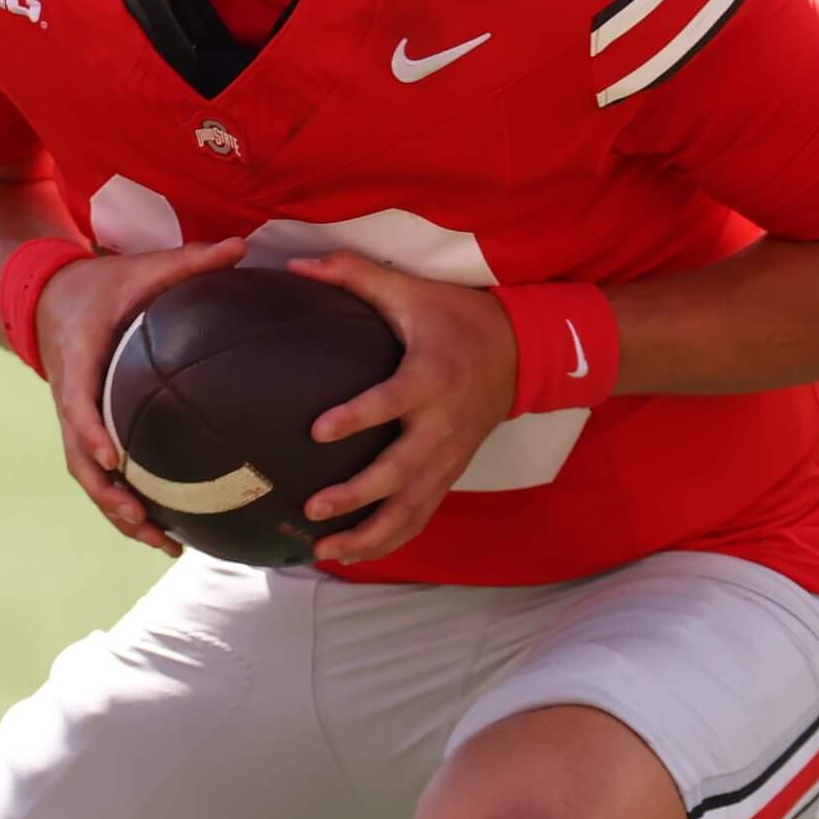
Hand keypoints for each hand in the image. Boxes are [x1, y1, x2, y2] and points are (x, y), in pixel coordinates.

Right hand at [34, 237, 246, 555]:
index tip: (114, 458)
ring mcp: (74, 420)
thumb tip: (242, 247)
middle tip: (142, 520)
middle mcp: (70, 397)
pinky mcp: (86, 432)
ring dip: (118, 513)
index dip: (89, 432)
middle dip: (108, 494)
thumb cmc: (100, 284)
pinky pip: (100, 475)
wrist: (49, 297)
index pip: (77, 402)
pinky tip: (162, 531)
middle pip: (79, 458)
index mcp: (79, 359)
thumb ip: (187, 260)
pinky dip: (124, 504)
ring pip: (88, 477)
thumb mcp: (138, 268)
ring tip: (161, 542)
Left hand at [286, 252, 517, 565]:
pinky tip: (353, 554)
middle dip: (356, 495)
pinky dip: (389, 540)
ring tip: (325, 551)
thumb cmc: (456, 319)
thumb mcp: (410, 291)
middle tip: (312, 508)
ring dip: (369, 535)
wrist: (521, 353)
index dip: (356, 417)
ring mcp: (448, 457)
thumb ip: (353, 275)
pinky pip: (421, 516)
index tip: (317, 430)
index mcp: (430, 378)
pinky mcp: (450, 475)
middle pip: (399, 473)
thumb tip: (297, 263)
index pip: (391, 403)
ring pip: (411, 510)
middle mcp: (441, 426)